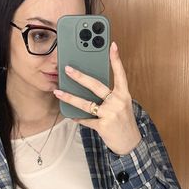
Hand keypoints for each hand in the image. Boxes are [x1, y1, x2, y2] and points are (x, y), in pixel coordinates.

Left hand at [53, 41, 141, 155]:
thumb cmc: (123, 121)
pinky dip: (77, 117)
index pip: (120, 74)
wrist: (130, 143)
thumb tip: (88, 85)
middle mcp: (118, 102)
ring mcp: (110, 114)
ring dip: (70, 97)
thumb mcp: (121, 105)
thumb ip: (109, 95)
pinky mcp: (103, 126)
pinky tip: (70, 114)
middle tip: (67, 69)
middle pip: (96, 86)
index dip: (116, 59)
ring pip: (86, 104)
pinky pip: (86, 120)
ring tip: (58, 92)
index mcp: (123, 94)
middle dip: (80, 77)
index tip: (112, 45)